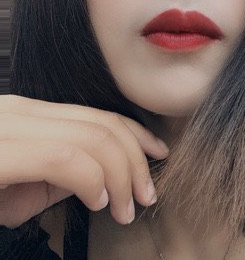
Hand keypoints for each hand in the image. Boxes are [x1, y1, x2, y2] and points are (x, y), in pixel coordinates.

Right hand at [0, 94, 167, 227]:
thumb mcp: (21, 183)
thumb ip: (60, 169)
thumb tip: (101, 172)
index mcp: (28, 114)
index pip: (98, 115)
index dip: (135, 135)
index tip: (156, 155)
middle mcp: (19, 111)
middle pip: (102, 125)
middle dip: (135, 161)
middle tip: (145, 195)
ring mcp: (7, 125)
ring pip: (92, 138)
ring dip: (121, 175)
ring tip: (125, 207)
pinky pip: (63, 157)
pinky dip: (92, 178)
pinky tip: (96, 200)